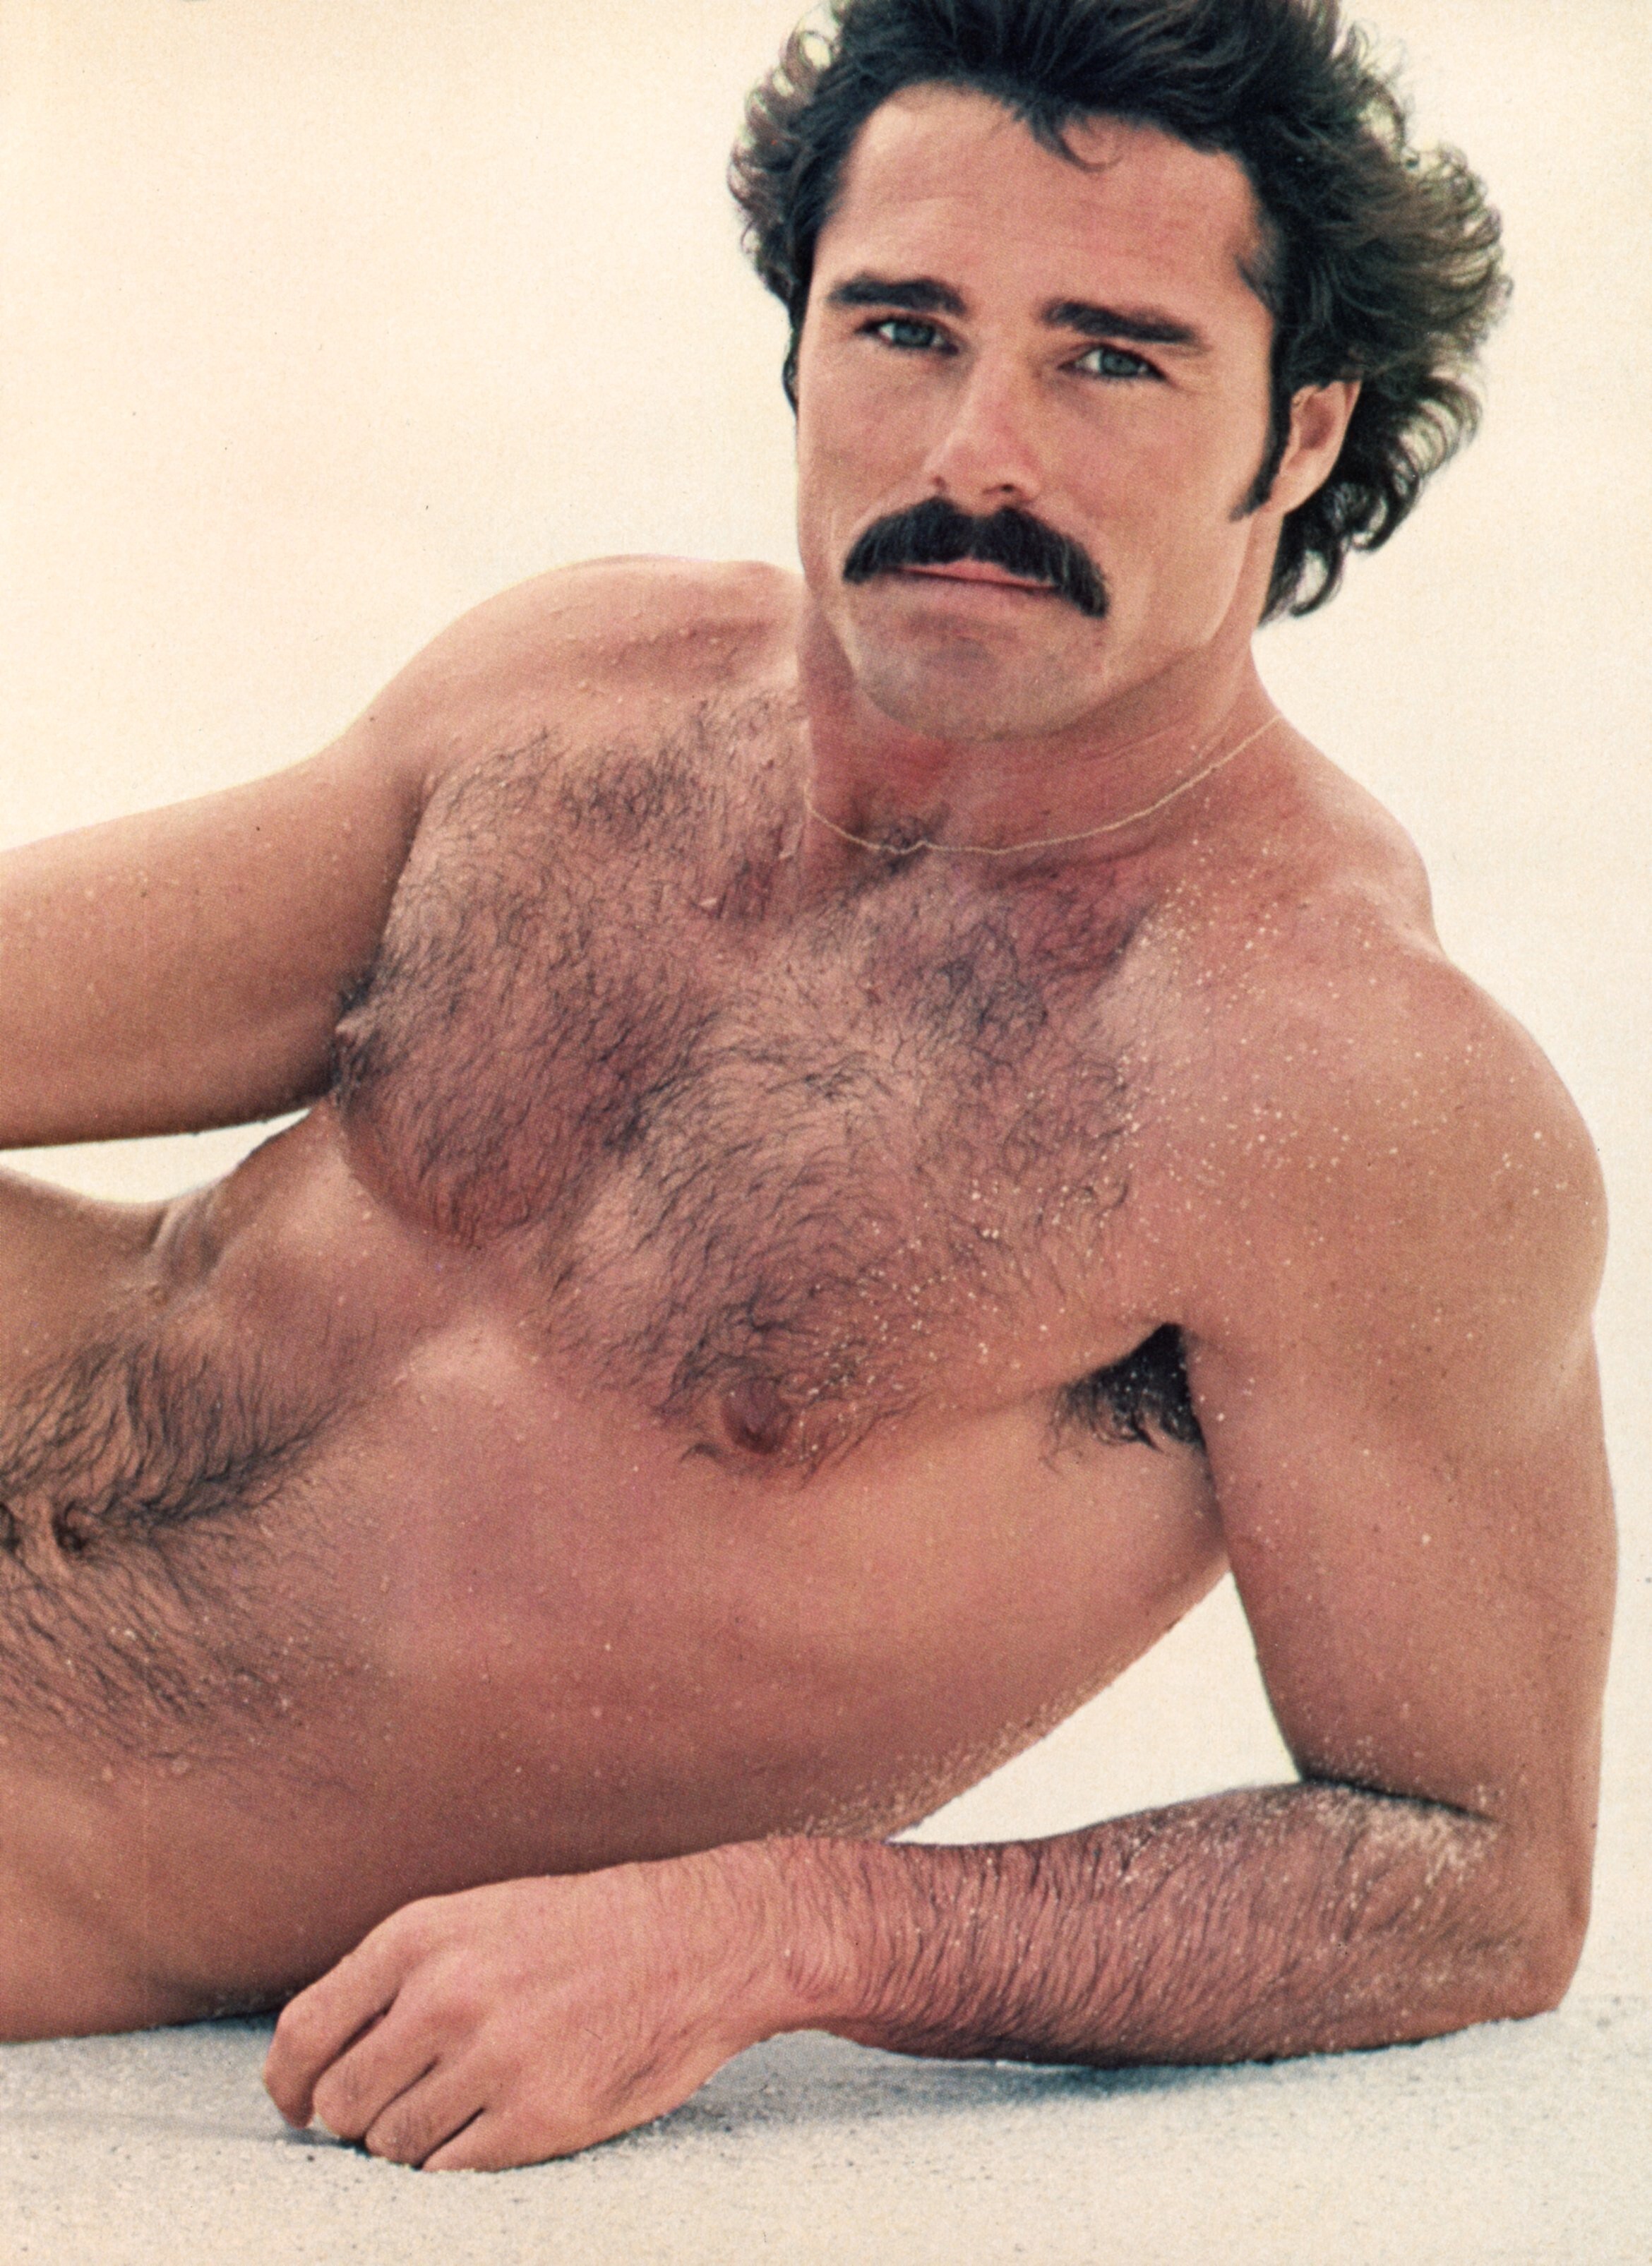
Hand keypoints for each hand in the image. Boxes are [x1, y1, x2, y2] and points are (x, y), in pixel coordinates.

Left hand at [263, 1851, 796, 2169]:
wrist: (695, 1942)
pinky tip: (493, 2122)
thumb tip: (319, 2055)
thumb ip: (397, 1974)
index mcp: (420, 1936)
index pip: (302, 2032)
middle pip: (341, 2101)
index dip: (286, 2083)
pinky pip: (448, 2170)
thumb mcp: (476, 1916)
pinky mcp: (537, 2120)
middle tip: (389, 2108)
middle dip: (354, 2116)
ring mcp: (492, 2061)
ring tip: (457, 2106)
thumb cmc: (581, 1929)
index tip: (295, 2105)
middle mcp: (446, 1997)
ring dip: (408, 2140)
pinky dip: (456, 2158)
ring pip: (390, 2145)